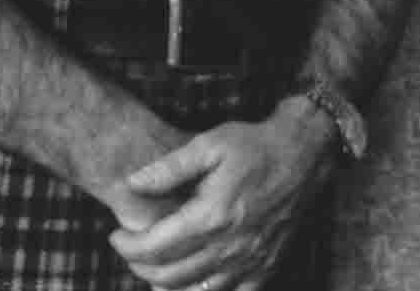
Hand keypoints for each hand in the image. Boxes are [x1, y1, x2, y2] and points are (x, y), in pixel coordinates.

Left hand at [108, 98, 337, 289]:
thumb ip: (168, 168)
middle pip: (169, 274)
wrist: (304, 154)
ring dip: (166, 284)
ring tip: (153, 267)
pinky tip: (192, 285)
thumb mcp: (209, 144)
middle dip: (140, 266)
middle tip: (131, 250)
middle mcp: (229, 246)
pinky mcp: (266, 267)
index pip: (154, 247)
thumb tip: (131, 184)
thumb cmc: (254, 145)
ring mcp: (250, 261)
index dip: (127, 247)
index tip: (115, 236)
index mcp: (211, 216)